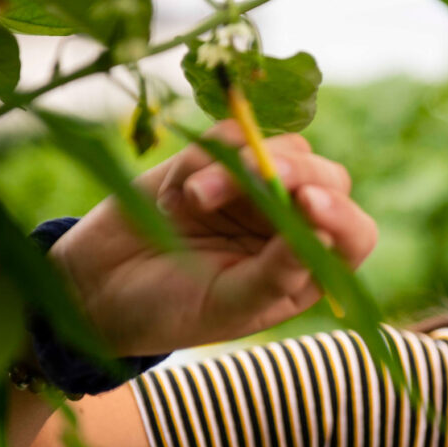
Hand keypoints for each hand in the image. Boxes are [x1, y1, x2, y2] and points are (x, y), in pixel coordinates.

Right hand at [49, 120, 376, 355]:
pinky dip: (214, 151)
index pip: (352, 235)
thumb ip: (275, 274)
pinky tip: (182, 189)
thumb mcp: (225, 305)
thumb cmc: (166, 311)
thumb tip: (320, 234)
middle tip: (260, 177)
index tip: (308, 202)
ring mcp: (256, 192)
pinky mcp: (216, 163)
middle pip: (328, 178)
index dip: (341, 214)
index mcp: (304, 273)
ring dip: (245, 165)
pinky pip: (236, 135)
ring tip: (195, 197)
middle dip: (298, 173)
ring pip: (286, 149)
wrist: (94, 288)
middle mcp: (290, 228)